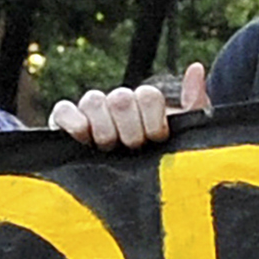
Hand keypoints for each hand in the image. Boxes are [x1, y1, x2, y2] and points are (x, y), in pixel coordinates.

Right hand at [53, 62, 205, 151]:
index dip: (153, 120)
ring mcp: (89, 111)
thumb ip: (195, 105)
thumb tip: (196, 67)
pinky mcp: (63, 123)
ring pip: (94, 100)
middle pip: (122, 97)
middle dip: (131, 129)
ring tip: (110, 149)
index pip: (149, 95)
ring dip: (104, 129)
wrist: (124, 190)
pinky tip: (83, 138)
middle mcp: (116, 103)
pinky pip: (62, 110)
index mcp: (143, 104)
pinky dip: (72, 122)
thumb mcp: (182, 138)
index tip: (156, 140)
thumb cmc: (153, 160)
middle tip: (133, 147)